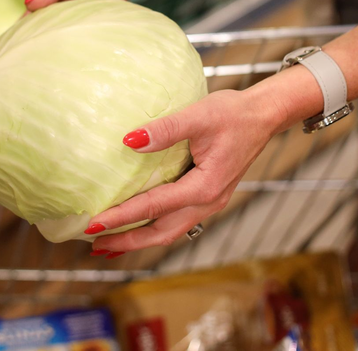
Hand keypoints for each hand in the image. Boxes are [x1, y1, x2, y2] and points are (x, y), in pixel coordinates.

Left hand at [86, 88, 286, 255]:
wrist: (264, 115)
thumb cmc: (234, 113)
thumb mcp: (199, 116)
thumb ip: (165, 129)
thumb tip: (130, 140)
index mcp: (204, 187)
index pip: (154, 207)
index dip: (122, 217)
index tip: (94, 224)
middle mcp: (208, 201)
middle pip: (161, 233)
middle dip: (127, 241)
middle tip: (94, 245)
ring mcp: (210, 201)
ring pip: (170, 231)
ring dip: (140, 239)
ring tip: (111, 244)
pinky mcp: (208, 195)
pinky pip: (177, 220)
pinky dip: (154, 227)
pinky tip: (140, 223)